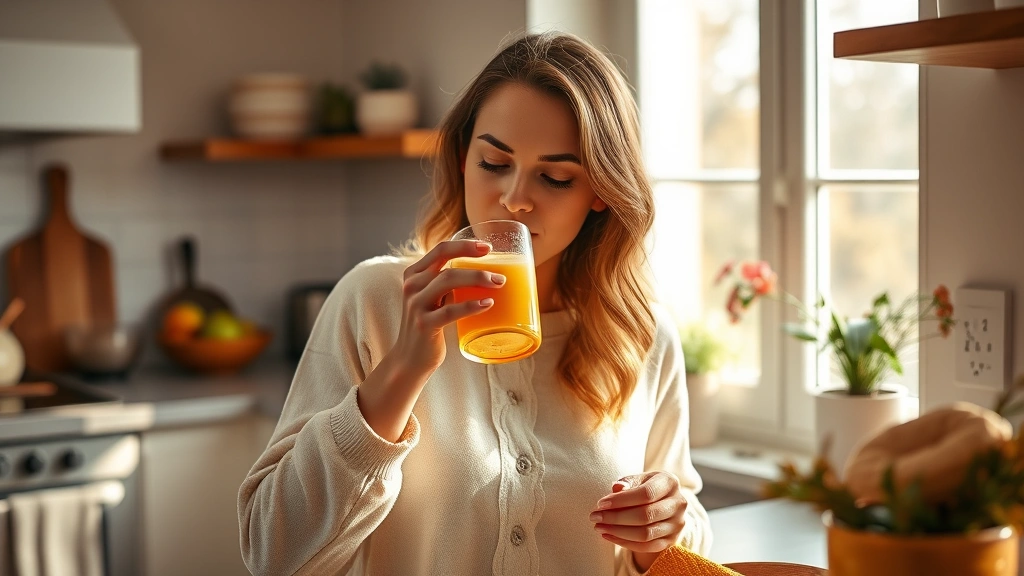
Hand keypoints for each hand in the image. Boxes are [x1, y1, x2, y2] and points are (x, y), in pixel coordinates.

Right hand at [390, 239, 503, 372]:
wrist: (409, 359)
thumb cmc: (429, 325)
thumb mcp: (433, 299)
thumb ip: (447, 285)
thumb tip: (486, 274)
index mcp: (414, 274)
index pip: (440, 249)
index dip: (465, 245)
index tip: (488, 247)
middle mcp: (412, 285)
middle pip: (446, 261)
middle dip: (476, 262)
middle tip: (500, 273)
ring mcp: (416, 304)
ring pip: (448, 280)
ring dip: (477, 278)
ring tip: (499, 283)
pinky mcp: (424, 324)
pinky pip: (450, 310)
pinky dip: (471, 306)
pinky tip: (487, 304)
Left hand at [590, 472, 687, 570]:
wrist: (663, 503)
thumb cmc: (647, 486)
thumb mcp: (639, 479)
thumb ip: (628, 482)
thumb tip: (616, 488)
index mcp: (670, 482)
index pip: (646, 494)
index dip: (621, 500)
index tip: (600, 504)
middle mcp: (678, 504)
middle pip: (646, 515)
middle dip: (616, 518)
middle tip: (595, 517)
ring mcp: (677, 524)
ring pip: (645, 534)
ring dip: (618, 532)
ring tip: (599, 527)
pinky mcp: (671, 540)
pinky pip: (647, 546)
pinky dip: (625, 543)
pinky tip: (609, 536)